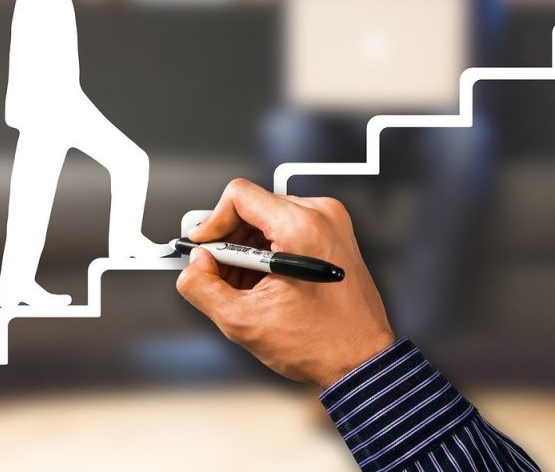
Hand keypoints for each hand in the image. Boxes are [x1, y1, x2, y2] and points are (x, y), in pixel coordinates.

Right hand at [176, 178, 395, 388]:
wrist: (362, 360)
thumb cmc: (321, 343)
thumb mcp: (245, 321)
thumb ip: (204, 287)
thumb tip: (193, 266)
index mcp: (302, 227)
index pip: (239, 196)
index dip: (212, 222)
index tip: (203, 248)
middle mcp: (321, 216)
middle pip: (253, 207)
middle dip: (229, 242)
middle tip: (217, 274)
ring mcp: (331, 224)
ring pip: (268, 218)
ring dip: (247, 250)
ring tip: (246, 287)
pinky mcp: (333, 235)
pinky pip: (287, 229)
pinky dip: (268, 252)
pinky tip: (265, 284)